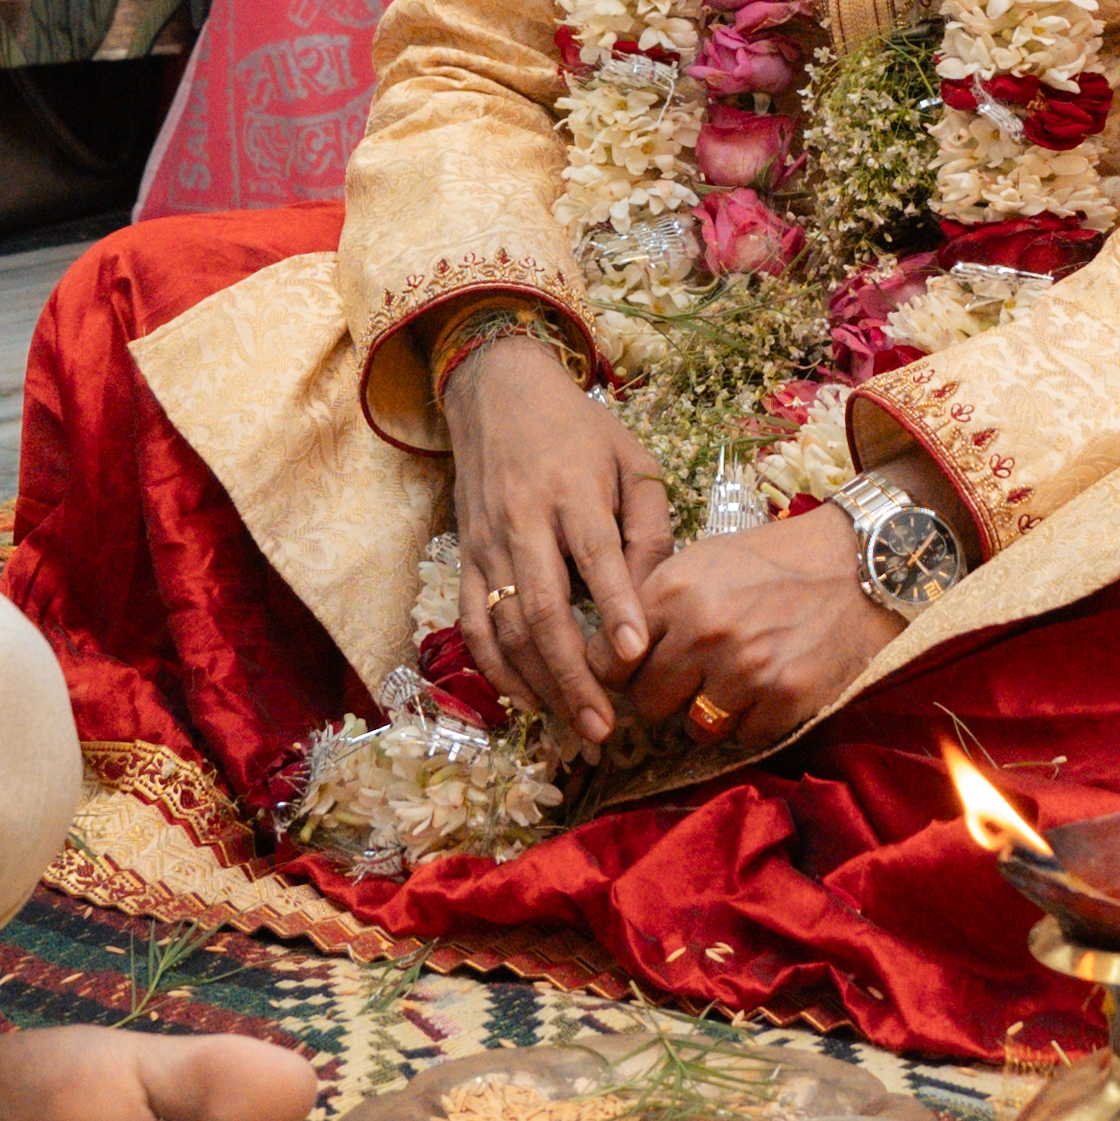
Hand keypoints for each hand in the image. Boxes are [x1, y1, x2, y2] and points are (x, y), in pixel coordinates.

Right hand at [444, 334, 674, 746]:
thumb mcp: (633, 461)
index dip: (614, 607)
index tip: (634, 656)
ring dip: (539, 682)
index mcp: (573, 490)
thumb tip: (656, 595)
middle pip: (543, 606)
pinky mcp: (464, 558)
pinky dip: (494, 668)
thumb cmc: (580, 432)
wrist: (497, 395)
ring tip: (576, 723)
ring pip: (506, 625)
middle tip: (602, 725)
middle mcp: (524, 520)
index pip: (594, 555)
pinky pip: (472, 622)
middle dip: (572, 674)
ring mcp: (486, 543)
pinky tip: (525, 699)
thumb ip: (649, 526)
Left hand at [615, 509, 904, 749]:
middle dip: (664, 696)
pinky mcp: (786, 697)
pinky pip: (744, 738)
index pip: (610, 662)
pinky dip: (752, 721)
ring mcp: (746, 669)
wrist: (857, 563)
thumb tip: (613, 651)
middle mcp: (703, 631)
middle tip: (688, 680)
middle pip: (647, 703)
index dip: (620, 673)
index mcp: (674, 591)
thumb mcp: (701, 561)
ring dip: (707, 714)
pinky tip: (767, 688)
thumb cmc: (773, 561)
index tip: (633, 674)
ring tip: (732, 684)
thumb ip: (655, 603)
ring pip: (695, 727)